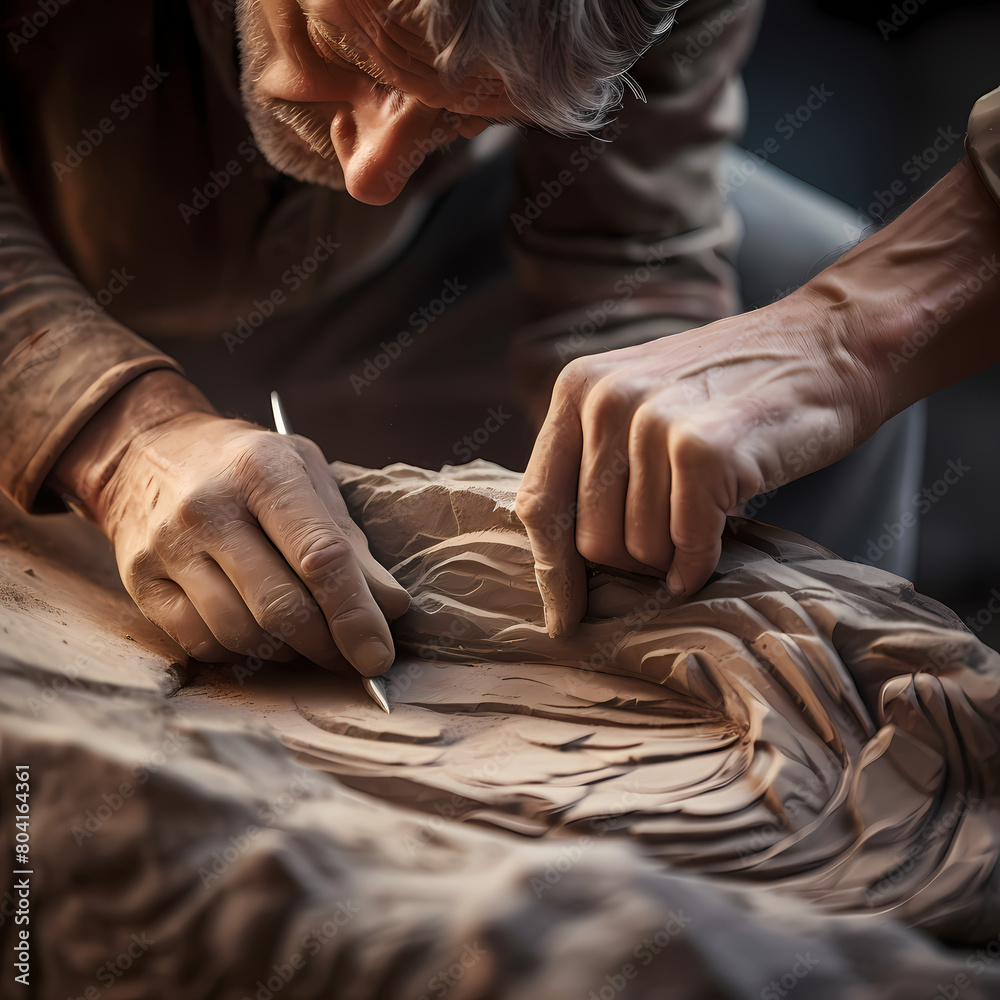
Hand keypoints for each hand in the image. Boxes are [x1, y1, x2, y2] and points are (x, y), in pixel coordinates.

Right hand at [50, 371, 408, 672]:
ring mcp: (169, 547)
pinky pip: (200, 642)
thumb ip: (347, 538)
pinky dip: (240, 652)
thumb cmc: (245, 466)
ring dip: (286, 652)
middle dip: (327, 645)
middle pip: (281, 606)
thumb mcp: (306, 474)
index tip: (378, 654)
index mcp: (263, 472)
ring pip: (240, 633)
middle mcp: (210, 508)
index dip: (356, 614)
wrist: (146, 451)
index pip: (320, 556)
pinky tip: (258, 634)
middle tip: (351, 656)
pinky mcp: (141, 581)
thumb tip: (390, 606)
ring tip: (305, 638)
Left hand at [515, 288, 878, 635]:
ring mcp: (654, 422)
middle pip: (589, 540)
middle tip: (673, 537)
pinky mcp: (703, 451)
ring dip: (672, 554)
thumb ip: (596, 459)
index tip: (562, 618)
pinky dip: (701, 562)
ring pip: (638, 550)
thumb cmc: (733, 389)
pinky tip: (715, 548)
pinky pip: (686, 546)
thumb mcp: (642, 400)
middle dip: (631, 561)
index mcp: (577, 389)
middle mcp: (605, 400)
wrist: (828, 345)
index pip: (538, 501)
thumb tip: (560, 557)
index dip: (550, 570)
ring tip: (703, 515)